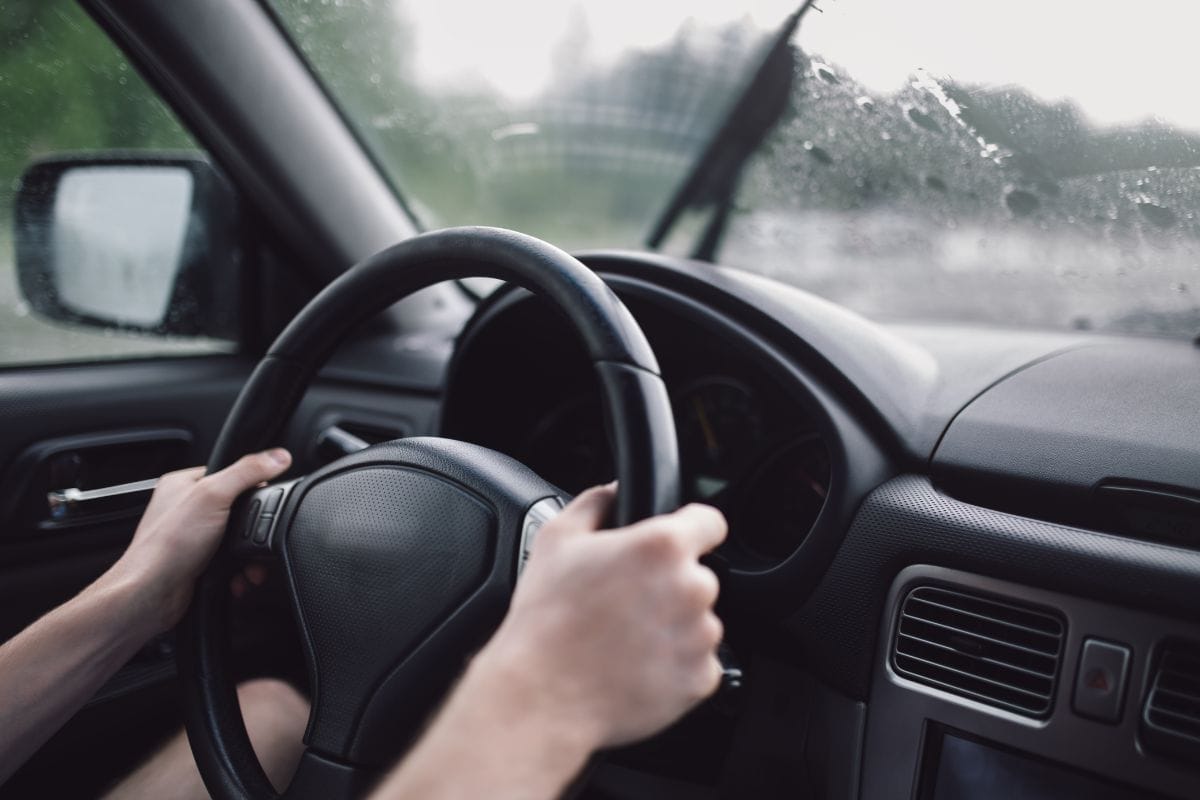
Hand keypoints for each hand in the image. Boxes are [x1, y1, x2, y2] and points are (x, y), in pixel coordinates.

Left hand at [109, 449, 291, 633]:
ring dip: (249, 555)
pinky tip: (238, 576)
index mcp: (184, 484)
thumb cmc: (166, 547)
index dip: (252, 487)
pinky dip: (240, 571)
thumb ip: (247, 472)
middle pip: (239, 509)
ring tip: (249, 564)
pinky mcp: (200, 562)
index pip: (230, 473)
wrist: (152, 595)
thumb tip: (277, 457)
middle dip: (253, 530)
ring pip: (237, 538)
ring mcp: (193, 537)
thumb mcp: (213, 496)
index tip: (263, 500)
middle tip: (256, 537)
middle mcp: (186, 509)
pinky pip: (232, 561)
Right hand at [475, 484, 726, 751]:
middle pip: (698, 576)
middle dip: (670, 585)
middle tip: (627, 602)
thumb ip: (595, 502)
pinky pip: (699, 663)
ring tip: (625, 638)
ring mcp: (700, 636)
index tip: (677, 542)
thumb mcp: (556, 539)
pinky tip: (635, 665)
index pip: (710, 522)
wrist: (542, 695)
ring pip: (699, 621)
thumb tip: (614, 491)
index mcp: (662, 546)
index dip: (690, 528)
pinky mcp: (701, 678)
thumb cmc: (546, 619)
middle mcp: (691, 588)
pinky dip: (675, 665)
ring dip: (673, 626)